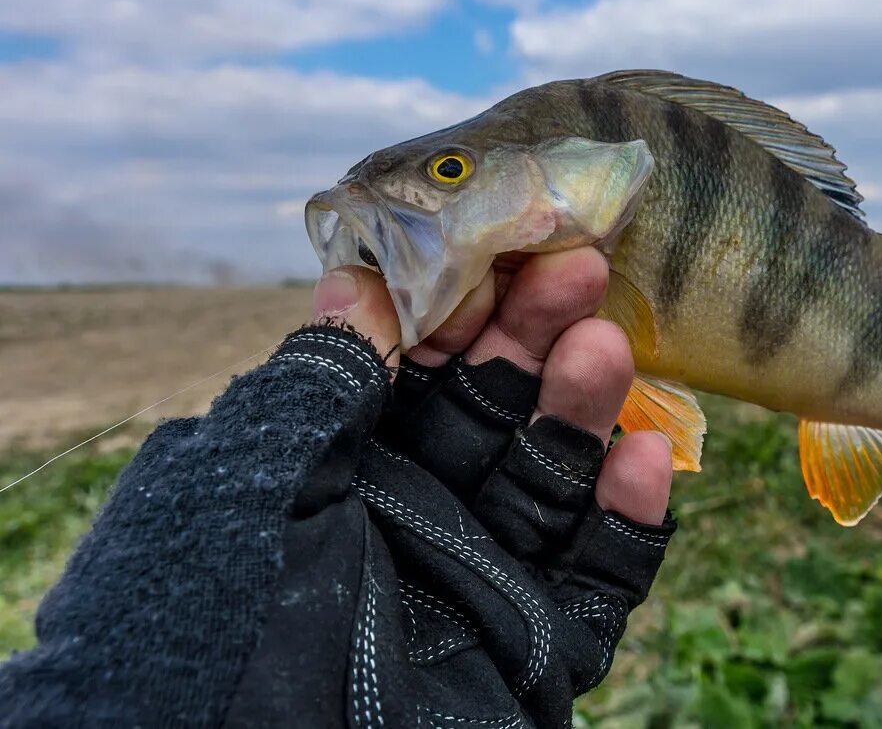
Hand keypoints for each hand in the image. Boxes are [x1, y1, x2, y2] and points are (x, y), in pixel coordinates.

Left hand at [276, 249, 676, 726]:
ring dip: (584, 411)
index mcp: (332, 476)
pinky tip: (648, 457)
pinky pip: (600, 581)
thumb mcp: (246, 483)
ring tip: (608, 348)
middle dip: (534, 341)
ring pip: (549, 483)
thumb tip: (356, 281)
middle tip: (582, 270)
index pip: (411, 373)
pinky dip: (628, 522)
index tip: (506, 245)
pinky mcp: (536, 648)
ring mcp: (478, 581)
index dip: (459, 307)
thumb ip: (314, 382)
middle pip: (492, 416)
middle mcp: (409, 520)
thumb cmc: (220, 626)